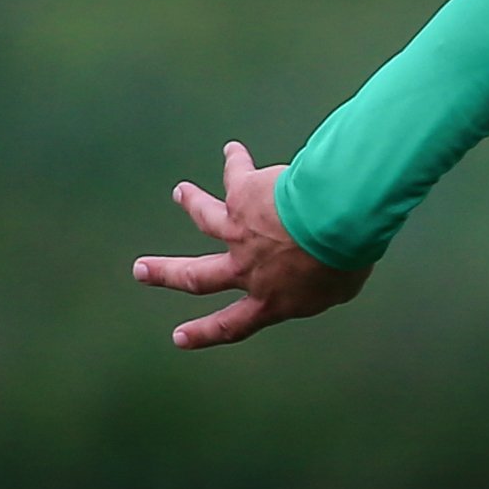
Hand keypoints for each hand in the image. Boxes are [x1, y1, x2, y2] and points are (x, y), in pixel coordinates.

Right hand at [132, 142, 366, 348]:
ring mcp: (239, 231)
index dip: (204, 332)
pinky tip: (234, 151)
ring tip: (181, 193)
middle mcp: (247, 269)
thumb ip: (322, 287)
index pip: (233, 324)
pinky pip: (236, 174)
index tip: (179, 338)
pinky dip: (236, 161)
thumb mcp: (340, 288)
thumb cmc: (346, 260)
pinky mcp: (243, 194)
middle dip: (166, 274)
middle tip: (141, 270)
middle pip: (196, 276)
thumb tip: (321, 277)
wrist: (336, 222)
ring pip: (205, 217)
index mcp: (271, 300)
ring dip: (192, 203)